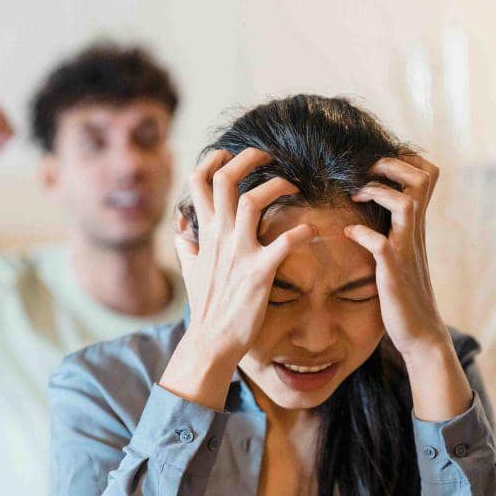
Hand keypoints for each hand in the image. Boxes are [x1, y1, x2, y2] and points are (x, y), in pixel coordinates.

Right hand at [174, 147, 315, 363]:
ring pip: (253, 200)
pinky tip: (314, 231)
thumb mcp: (189, 270)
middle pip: (225, 180)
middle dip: (247, 159)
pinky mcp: (260, 272)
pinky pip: (285, 242)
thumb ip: (187, 245)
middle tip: (267, 157)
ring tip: (292, 187)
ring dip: (277, 186)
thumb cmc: (205, 306)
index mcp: (204, 233)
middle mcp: (219, 237)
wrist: (211, 341)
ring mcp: (239, 253)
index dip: (213, 160)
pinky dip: (303, 232)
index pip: (198, 182)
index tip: (229, 154)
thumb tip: (181, 228)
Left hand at [345, 154, 450, 361]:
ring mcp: (407, 250)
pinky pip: (381, 245)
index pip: (428, 176)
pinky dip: (361, 234)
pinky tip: (348, 234)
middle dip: (392, 165)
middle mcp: (416, 232)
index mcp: (416, 225)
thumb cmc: (404, 292)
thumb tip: (366, 214)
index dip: (405, 159)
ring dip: (378, 193)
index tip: (377, 164)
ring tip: (356, 196)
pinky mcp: (394, 272)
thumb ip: (392, 230)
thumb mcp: (400, 253)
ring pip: (406, 205)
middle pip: (422, 179)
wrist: (420, 332)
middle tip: (366, 172)